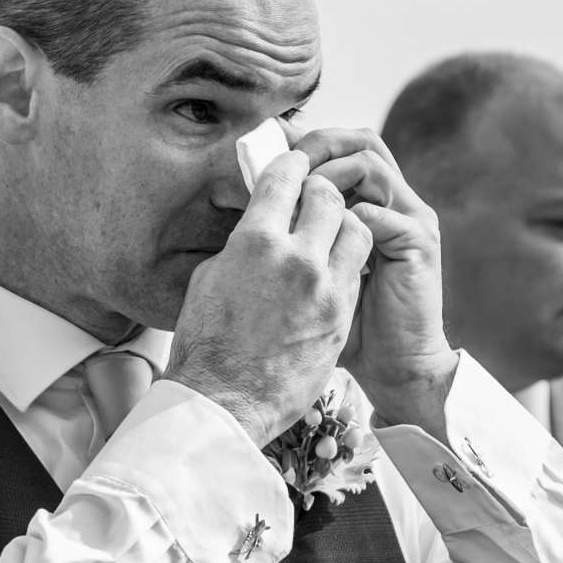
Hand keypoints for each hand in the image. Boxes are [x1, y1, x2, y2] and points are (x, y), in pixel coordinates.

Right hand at [166, 150, 370, 445]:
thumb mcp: (209, 281)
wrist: (228, 402)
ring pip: (355, 228)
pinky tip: (333, 270)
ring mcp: (325, 286)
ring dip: (344, 224)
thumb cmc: (206, 346)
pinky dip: (347, 261)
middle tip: (315, 199)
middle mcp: (295, 257)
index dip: (292, 162)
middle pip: (327, 196)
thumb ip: (241, 246)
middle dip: (322, 191)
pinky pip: (355, 268)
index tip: (296, 161)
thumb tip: (257, 228)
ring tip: (330, 236)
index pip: (284, 177)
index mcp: (254, 242)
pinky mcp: (342, 314)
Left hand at [286, 127, 454, 434]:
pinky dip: (343, 217)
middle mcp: (396, 202)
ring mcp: (411, 218)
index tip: (264, 144)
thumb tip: (249, 201)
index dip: (305, 142)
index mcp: (373, 203)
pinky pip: (376, 212)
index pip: (342, 150)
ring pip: (369, 164)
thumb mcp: (313, 272)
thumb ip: (296, 234)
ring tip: (298, 196)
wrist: (393, 368)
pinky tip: (318, 239)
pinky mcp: (418, 243)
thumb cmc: (348, 324)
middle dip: (317, 144)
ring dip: (328, 173)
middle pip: (361, 141)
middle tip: (280, 158)